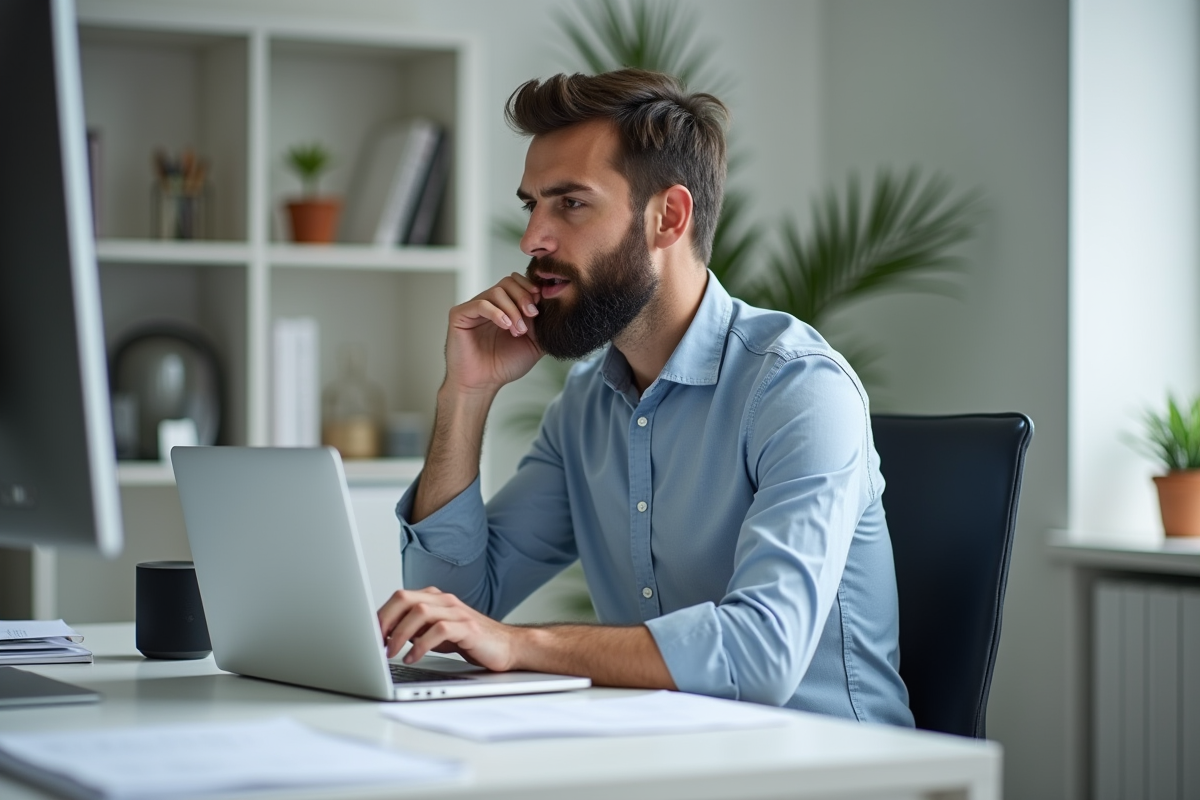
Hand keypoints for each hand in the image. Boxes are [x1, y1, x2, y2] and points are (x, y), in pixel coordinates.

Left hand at [377, 586, 521, 670]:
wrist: (507, 647)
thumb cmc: (470, 640)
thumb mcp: (435, 634)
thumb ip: (414, 630)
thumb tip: (384, 636)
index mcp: (434, 599)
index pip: (400, 597)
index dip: (381, 614)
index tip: (368, 634)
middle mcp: (444, 601)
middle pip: (405, 598)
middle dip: (386, 620)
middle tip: (376, 642)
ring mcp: (457, 612)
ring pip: (420, 611)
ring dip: (400, 634)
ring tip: (391, 653)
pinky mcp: (468, 627)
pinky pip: (439, 630)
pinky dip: (421, 644)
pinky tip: (413, 657)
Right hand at [444, 273, 543, 394]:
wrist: (483, 384)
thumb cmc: (504, 365)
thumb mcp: (533, 344)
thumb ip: (543, 326)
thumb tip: (555, 306)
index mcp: (505, 306)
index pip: (518, 282)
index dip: (531, 288)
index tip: (541, 303)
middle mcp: (489, 303)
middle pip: (508, 281)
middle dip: (524, 296)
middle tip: (532, 315)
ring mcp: (474, 308)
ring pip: (497, 291)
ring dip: (512, 310)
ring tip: (518, 330)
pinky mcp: (459, 315)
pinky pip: (480, 304)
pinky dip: (496, 313)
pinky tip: (505, 326)